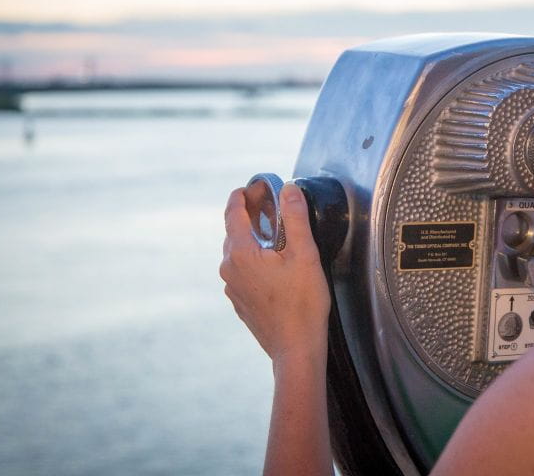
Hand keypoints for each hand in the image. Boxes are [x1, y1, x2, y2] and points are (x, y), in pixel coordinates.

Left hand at [220, 183, 330, 361]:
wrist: (296, 349)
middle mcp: (229, 269)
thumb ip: (295, 218)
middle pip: (234, 232)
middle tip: (269, 205)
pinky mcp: (240, 302)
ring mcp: (232, 288)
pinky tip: (273, 264)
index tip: (253, 185)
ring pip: (237, 253)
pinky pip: (242, 271)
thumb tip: (288, 189)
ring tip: (274, 233)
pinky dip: (253, 260)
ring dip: (252, 239)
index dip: (241, 195)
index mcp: (241, 254)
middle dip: (249, 215)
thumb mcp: (304, 254)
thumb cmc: (302, 303)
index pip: (233, 213)